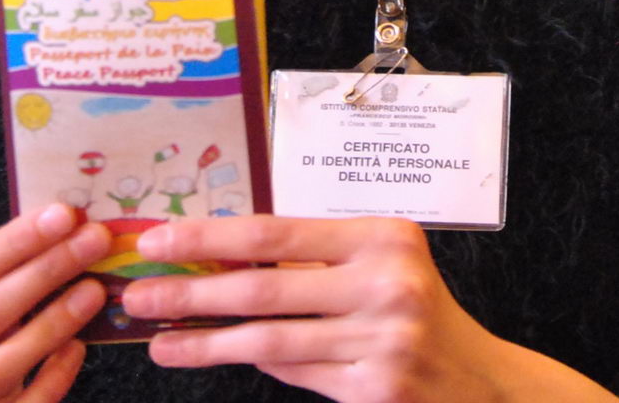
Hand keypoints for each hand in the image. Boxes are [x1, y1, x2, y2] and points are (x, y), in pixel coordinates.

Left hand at [122, 215, 618, 402]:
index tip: (159, 240)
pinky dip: (255, 363)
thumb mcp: (381, 261)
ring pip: (268, 341)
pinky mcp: (373, 388)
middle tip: (139, 294)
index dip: (209, 236)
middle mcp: (386, 284)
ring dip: (204, 341)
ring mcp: (381, 340)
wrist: (479, 380)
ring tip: (159, 340)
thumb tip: (223, 256)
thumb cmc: (418, 308)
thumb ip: (315, 257)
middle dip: (190, 291)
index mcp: (383, 237)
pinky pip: (295, 374)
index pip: (275, 231)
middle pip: (262, 287)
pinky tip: (218, 355)